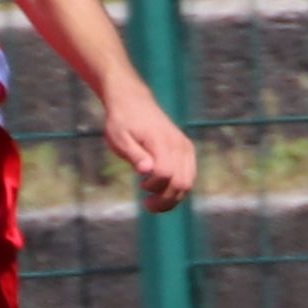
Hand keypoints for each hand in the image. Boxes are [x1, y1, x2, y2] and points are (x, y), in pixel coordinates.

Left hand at [102, 87, 196, 212]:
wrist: (133, 102)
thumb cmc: (122, 122)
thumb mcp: (118, 138)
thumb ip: (134, 154)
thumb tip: (147, 170)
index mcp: (162, 142)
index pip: (165, 174)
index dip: (153, 186)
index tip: (140, 185)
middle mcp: (179, 145)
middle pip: (182, 183)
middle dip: (165, 200)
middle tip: (147, 205)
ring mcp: (186, 148)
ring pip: (188, 183)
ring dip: (172, 197)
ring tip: (152, 200)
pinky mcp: (187, 150)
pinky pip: (189, 177)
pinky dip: (176, 188)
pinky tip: (160, 188)